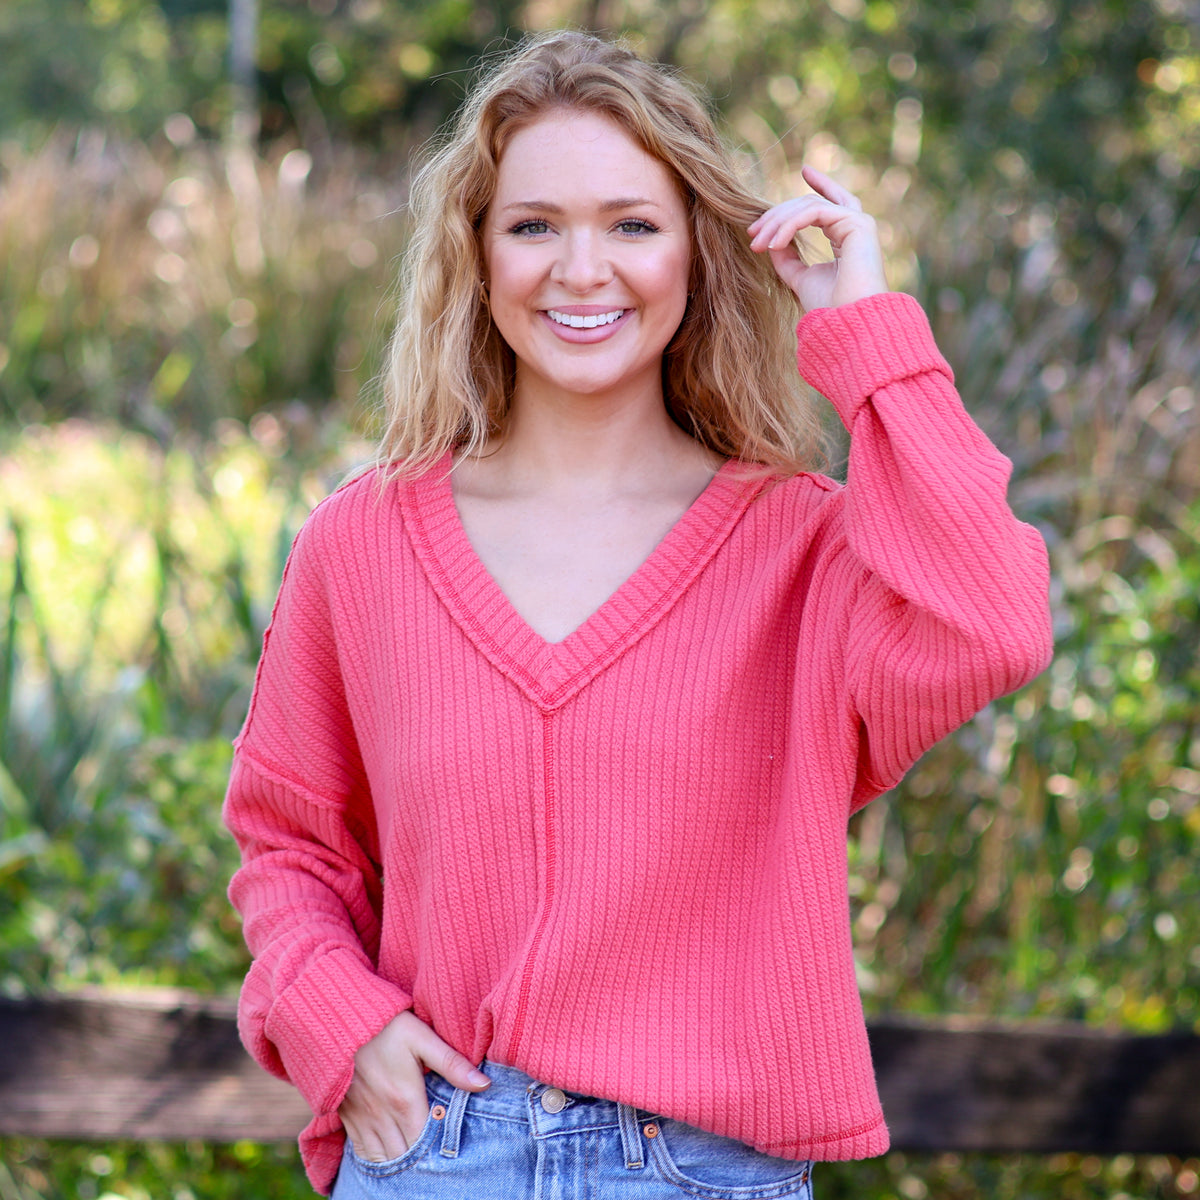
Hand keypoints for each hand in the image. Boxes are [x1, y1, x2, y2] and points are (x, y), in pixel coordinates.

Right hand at [337, 1010, 489, 1161]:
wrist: (340, 1019)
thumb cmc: (386, 1026)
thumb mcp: (422, 1038)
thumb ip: (452, 1064)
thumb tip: (484, 1084)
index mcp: (405, 1100)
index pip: (426, 1143)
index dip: (439, 1149)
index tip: (451, 1147)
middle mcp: (382, 1116)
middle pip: (404, 1157)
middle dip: (420, 1160)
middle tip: (435, 1156)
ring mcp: (362, 1118)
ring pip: (382, 1159)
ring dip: (398, 1162)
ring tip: (415, 1160)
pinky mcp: (347, 1115)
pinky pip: (361, 1151)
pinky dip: (375, 1159)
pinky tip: (388, 1155)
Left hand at [747, 165, 887, 311]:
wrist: (849, 323)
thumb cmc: (830, 308)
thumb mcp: (800, 278)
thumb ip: (788, 258)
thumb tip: (771, 241)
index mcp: (848, 238)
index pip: (833, 203)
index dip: (821, 184)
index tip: (805, 169)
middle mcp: (856, 227)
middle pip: (811, 204)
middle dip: (778, 215)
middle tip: (752, 232)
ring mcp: (859, 223)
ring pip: (809, 205)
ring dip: (777, 222)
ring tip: (758, 244)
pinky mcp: (856, 223)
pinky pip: (813, 212)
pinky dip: (789, 225)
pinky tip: (773, 244)